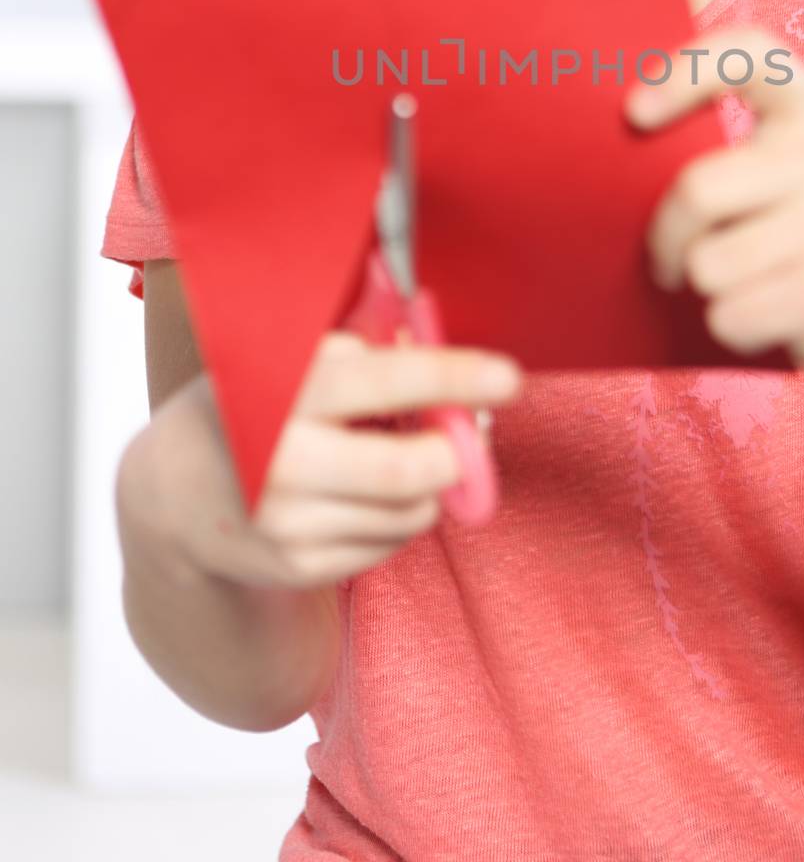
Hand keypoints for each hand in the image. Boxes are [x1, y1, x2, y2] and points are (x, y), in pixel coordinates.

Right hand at [117, 333, 524, 591]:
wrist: (175, 493)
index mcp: (279, 391)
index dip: (452, 377)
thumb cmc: (254, 402)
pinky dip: (399, 514)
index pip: (382, 382)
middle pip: (409, 470)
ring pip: (411, 511)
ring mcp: (286, 524)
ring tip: (397, 454)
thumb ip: (367, 354)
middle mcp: (278, 462)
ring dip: (429, 483)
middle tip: (458, 436)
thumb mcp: (291, 358)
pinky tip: (363, 492)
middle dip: (454, 452)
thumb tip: (451, 367)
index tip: (510, 376)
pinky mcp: (298, 567)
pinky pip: (389, 542)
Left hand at [622, 23, 803, 389]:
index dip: (686, 71)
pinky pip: (728, 315)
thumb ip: (736, 143)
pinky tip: (767, 315)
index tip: (635, 112)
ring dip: (707, 286)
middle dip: (666, 236)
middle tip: (668, 258)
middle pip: (696, 189)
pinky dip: (732, 326)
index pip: (749, 54)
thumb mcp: (796, 166)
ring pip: (705, 263)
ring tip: (742, 282)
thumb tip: (631, 132)